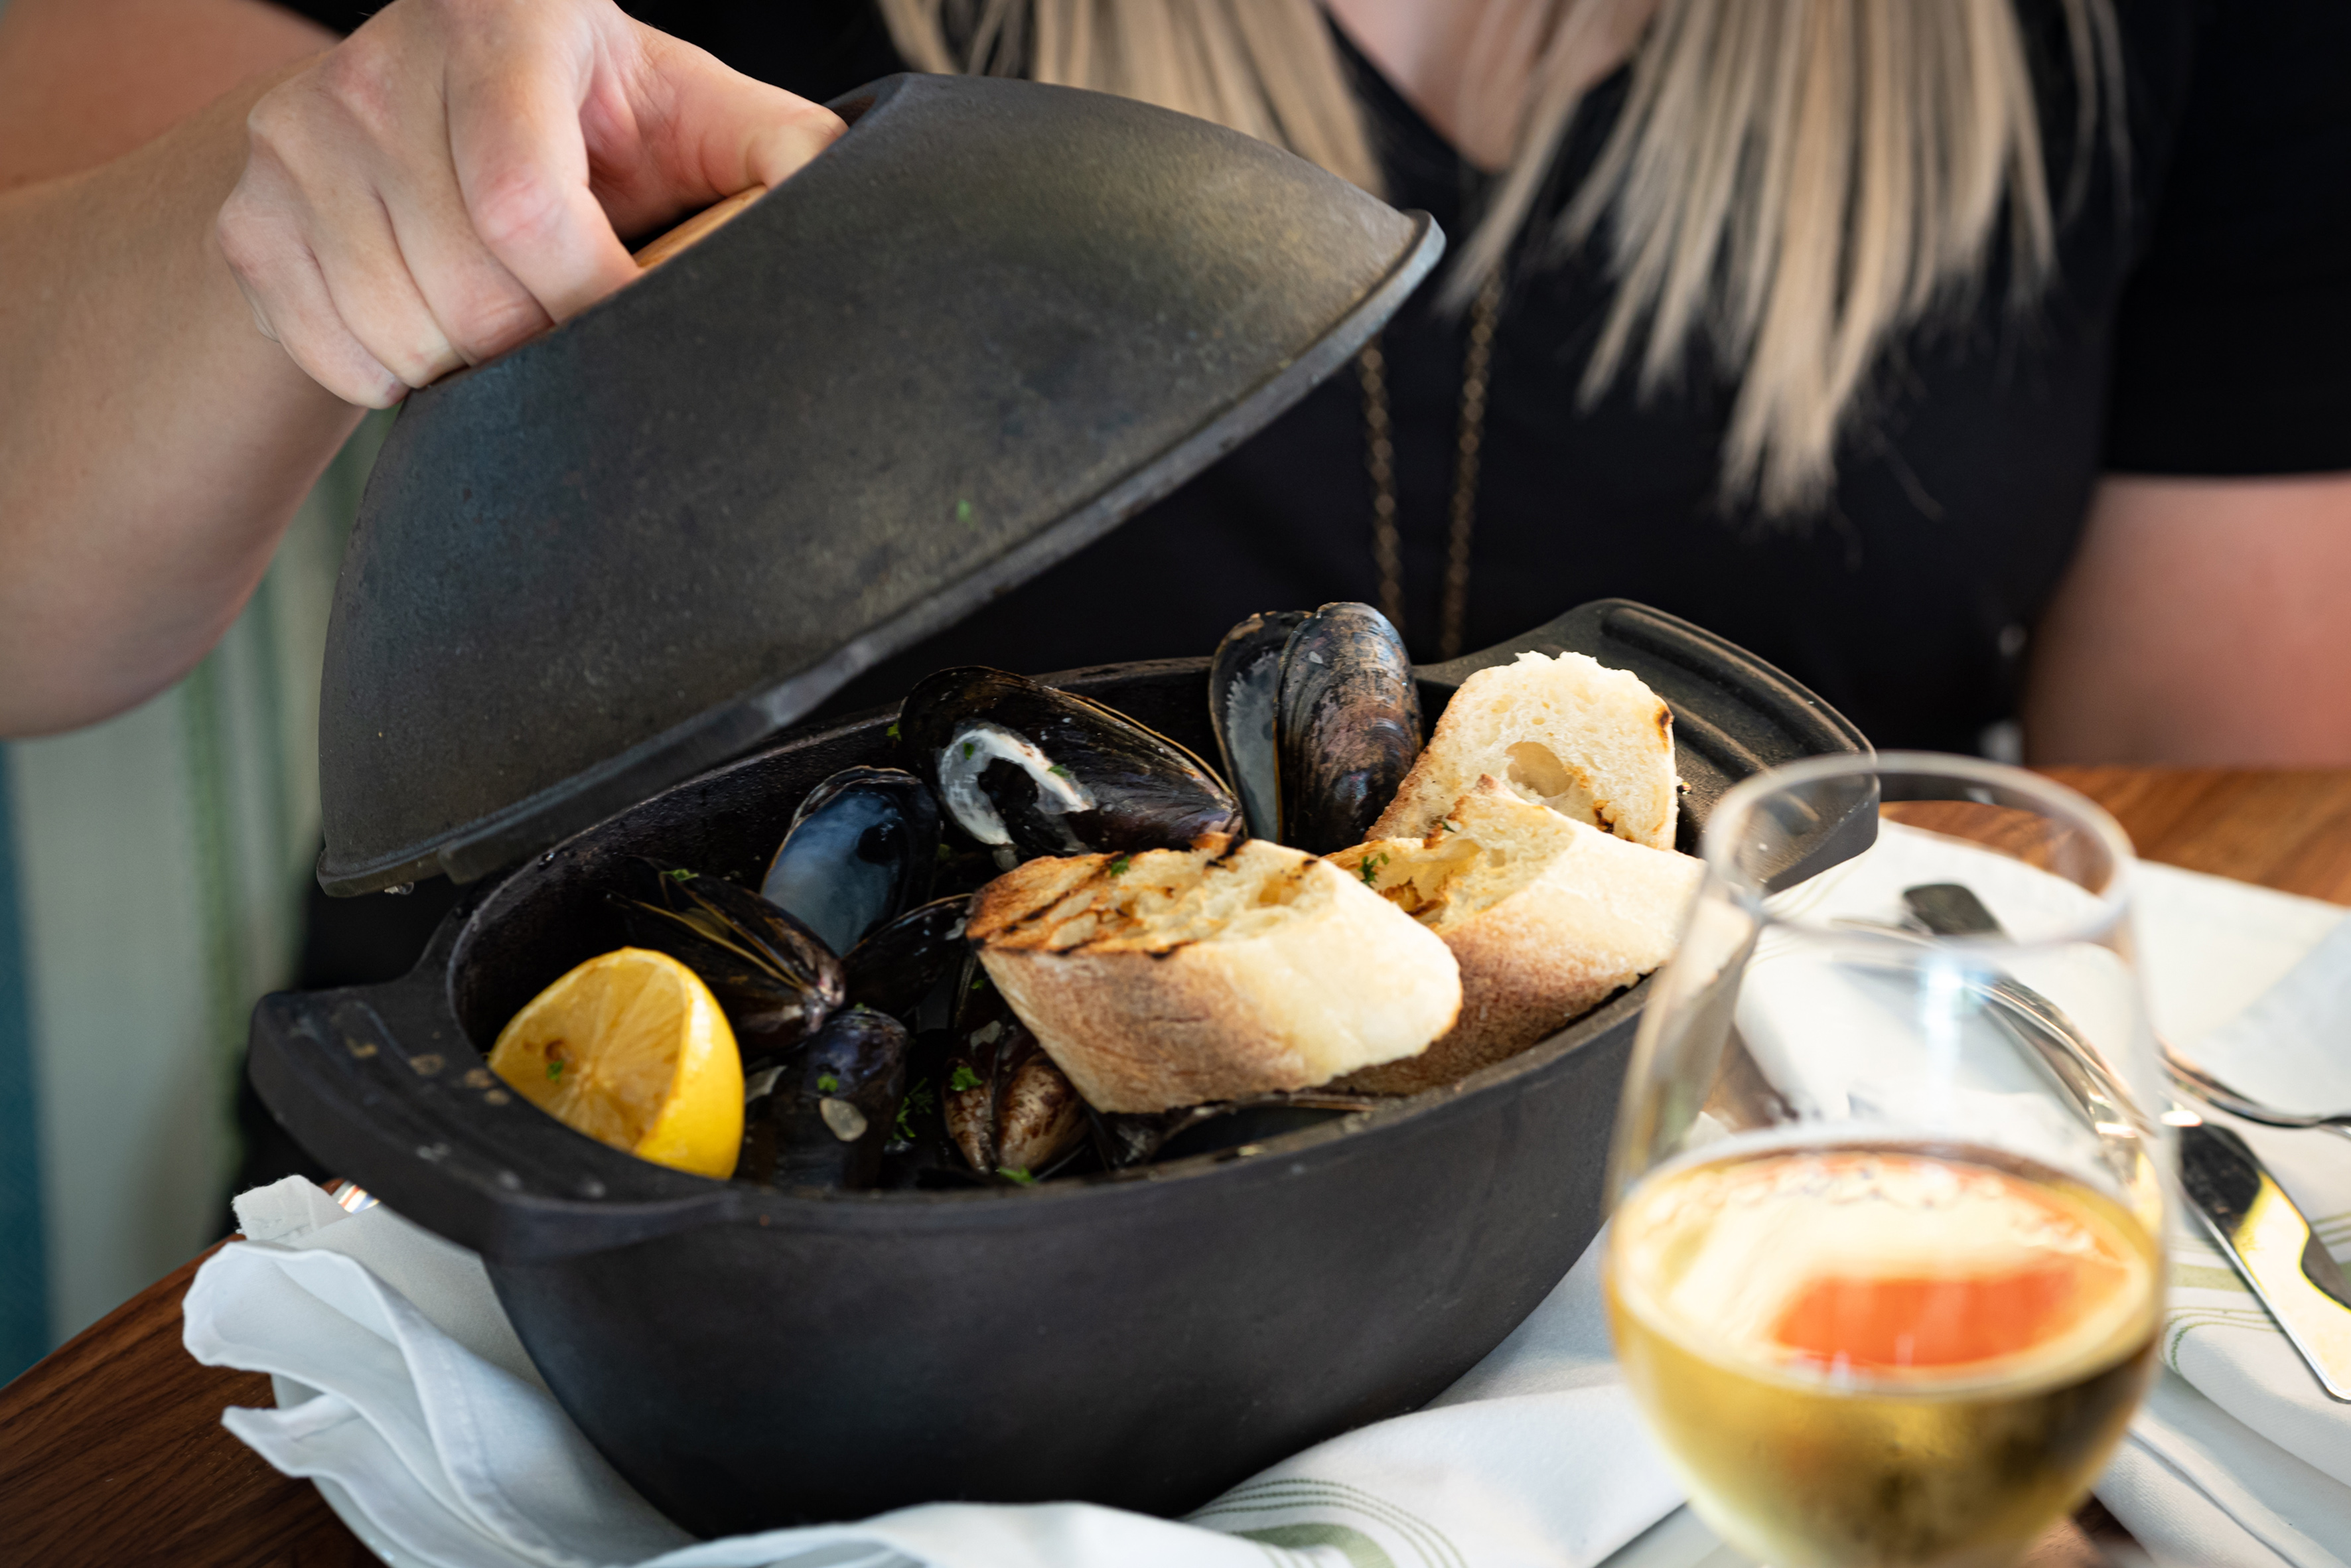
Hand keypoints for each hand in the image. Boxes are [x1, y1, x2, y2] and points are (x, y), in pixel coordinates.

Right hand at [216, 0, 841, 406]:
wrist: (434, 99)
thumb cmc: (594, 114)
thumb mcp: (691, 107)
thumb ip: (777, 151)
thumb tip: (853, 205)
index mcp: (505, 21)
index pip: (530, 208)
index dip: (597, 302)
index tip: (647, 334)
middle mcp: (379, 67)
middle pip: (470, 294)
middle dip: (545, 351)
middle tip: (582, 340)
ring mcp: (296, 141)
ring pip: (402, 336)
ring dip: (475, 374)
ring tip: (519, 330)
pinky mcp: (248, 217)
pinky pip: (334, 357)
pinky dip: (399, 381)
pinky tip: (443, 335)